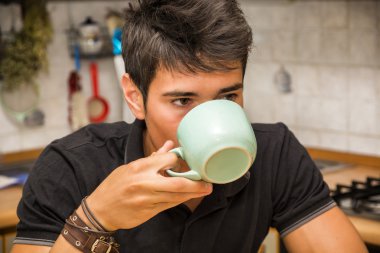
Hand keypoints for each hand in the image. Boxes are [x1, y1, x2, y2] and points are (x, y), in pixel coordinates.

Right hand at [85, 140, 212, 229]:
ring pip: (176, 196)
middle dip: (197, 184)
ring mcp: (147, 199)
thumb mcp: (130, 167)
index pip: (168, 160)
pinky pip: (169, 205)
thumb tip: (169, 146)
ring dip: (192, 193)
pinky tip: (187, 197)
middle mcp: (144, 183)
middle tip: (209, 184)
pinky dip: (179, 200)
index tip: (186, 161)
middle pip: (178, 183)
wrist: (100, 210)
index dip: (179, 160)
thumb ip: (152, 158)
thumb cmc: (115, 185)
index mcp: (139, 167)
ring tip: (204, 190)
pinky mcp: (148, 212)